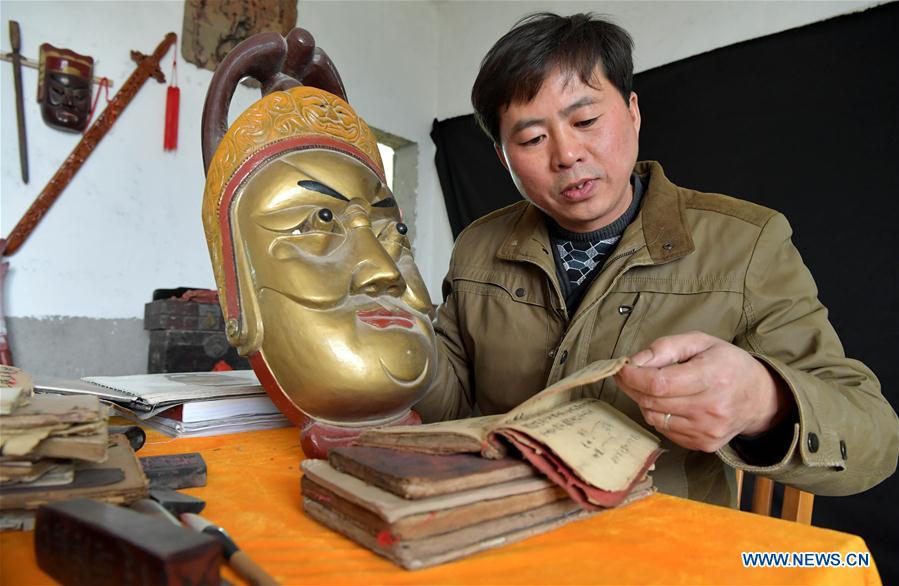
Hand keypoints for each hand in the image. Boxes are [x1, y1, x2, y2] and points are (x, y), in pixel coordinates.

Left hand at [614, 331, 792, 451]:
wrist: (760, 398)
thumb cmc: (728, 364)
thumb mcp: (701, 342)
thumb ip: (666, 347)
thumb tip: (636, 361)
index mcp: (713, 377)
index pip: (659, 383)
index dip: (633, 376)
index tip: (621, 367)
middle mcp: (712, 408)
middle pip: (653, 402)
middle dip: (632, 387)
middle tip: (627, 374)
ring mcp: (708, 431)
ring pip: (655, 418)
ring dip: (644, 401)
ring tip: (652, 387)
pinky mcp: (704, 444)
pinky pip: (665, 430)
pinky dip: (659, 415)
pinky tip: (669, 403)